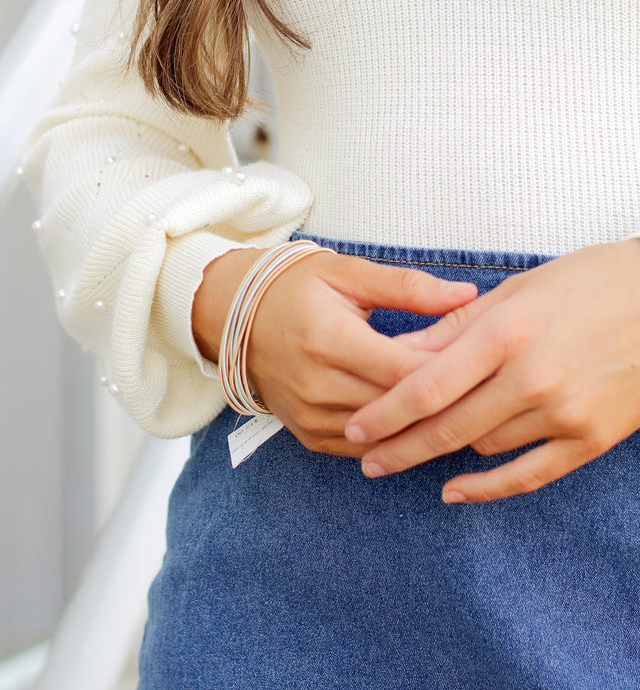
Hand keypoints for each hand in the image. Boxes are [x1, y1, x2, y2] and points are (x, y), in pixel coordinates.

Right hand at [193, 247, 476, 456]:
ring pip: (384, 436)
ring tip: (463, 408)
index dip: (447, 370)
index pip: (403, 370)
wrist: (237, 317)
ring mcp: (310, 415)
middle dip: (443, 401)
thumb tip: (467, 292)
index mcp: (328, 338)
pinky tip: (422, 424)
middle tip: (486, 388)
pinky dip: (394, 438)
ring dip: (422, 425)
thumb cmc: (298, 288)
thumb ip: (408, 287)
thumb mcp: (349, 274)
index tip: (483, 360)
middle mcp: (316, 383)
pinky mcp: (307, 435)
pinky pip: (363, 449)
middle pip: (398, 408)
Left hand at [344, 240, 639, 500]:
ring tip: (415, 444)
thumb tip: (402, 351)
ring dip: (446, 448)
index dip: (385, 413)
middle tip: (366, 460)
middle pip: (447, 427)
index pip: (428, 386)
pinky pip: (528, 476)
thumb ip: (457, 326)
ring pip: (482, 447)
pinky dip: (488, 487)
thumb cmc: (590, 282)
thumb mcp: (518, 289)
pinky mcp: (591, 439)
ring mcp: (564, 413)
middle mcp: (532, 378)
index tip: (357, 428)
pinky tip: (455, 490)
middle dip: (399, 447)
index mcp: (507, 332)